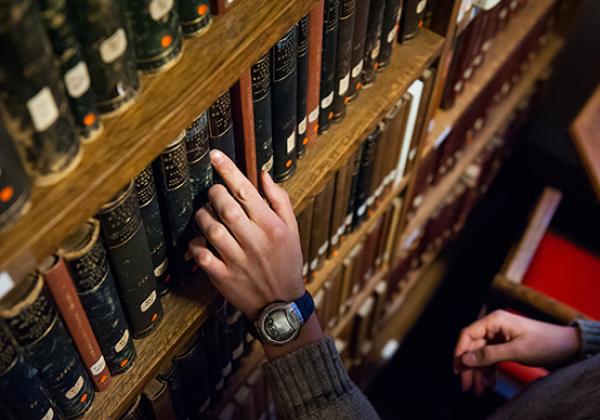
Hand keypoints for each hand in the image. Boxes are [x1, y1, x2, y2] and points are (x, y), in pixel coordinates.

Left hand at [189, 150, 322, 358]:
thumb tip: (264, 175)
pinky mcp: (223, 277)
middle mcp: (255, 241)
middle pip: (226, 207)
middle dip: (214, 194)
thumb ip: (279, 200)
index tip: (215, 155)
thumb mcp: (292, 229)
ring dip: (203, 216)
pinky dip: (195, 245)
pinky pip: (202, 255)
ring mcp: (238, 260)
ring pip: (212, 229)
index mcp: (272, 226)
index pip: (246, 191)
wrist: (281, 304)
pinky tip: (199, 241)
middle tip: (213, 193)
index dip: (229, 170)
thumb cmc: (287, 262)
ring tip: (205, 214)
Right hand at [453, 310, 580, 394]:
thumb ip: (489, 355)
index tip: (457, 370)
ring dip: (478, 372)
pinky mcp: (505, 345)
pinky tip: (490, 384)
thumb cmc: (545, 344)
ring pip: (481, 355)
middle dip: (469, 367)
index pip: (468, 334)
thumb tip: (465, 359)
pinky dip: (489, 371)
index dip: (459, 352)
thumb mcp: (516, 351)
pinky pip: (491, 358)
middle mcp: (494, 326)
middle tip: (466, 386)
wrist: (568, 347)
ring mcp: (499, 335)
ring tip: (478, 390)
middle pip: (473, 347)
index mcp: (495, 320)